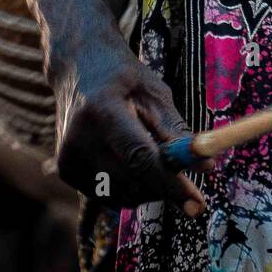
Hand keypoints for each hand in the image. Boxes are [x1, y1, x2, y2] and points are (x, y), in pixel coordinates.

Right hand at [54, 45, 212, 214]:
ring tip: (152, 154)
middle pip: (132, 182)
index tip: (197, 204)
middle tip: (184, 173)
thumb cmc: (125, 79)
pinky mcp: (66, 171)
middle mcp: (80, 138)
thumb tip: (206, 167)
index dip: (171, 184)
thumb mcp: (156, 95)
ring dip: (148, 187)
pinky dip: (129, 186)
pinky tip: (130, 160)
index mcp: (103, 110)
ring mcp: (68, 158)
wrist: (80, 68)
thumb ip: (178, 133)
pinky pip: (108, 194)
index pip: (140, 158)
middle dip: (165, 186)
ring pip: (121, 195)